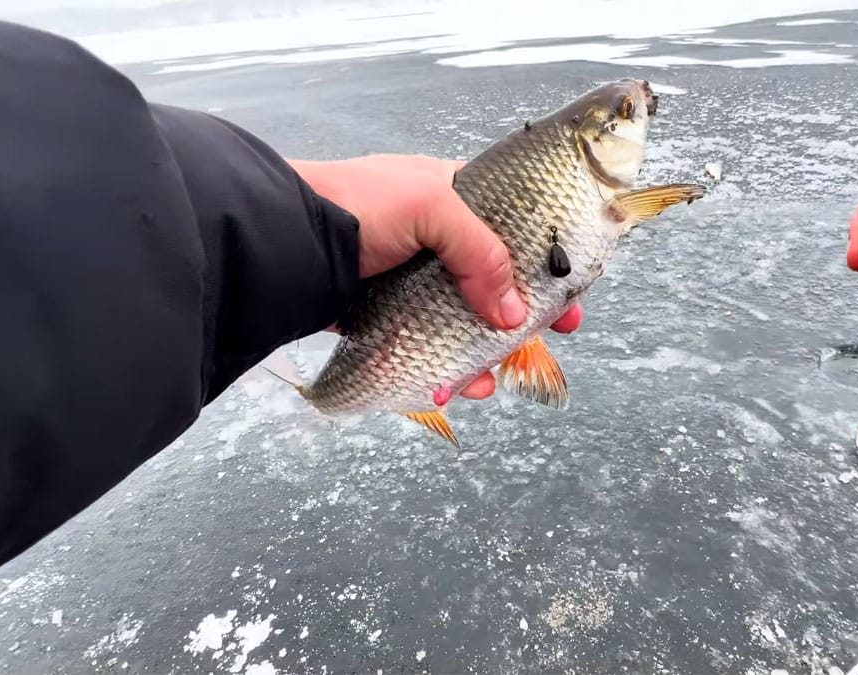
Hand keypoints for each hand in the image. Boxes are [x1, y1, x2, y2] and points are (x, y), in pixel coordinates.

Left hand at [288, 154, 583, 398]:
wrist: (285, 239)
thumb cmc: (358, 205)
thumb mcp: (432, 206)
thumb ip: (481, 254)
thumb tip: (514, 315)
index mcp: (453, 197)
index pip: (515, 228)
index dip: (547, 258)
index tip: (572, 290)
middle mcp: (437, 239)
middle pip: (496, 282)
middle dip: (525, 315)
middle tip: (551, 337)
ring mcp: (412, 282)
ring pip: (464, 322)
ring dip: (483, 353)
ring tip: (488, 381)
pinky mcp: (386, 317)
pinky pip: (426, 347)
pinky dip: (444, 369)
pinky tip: (454, 387)